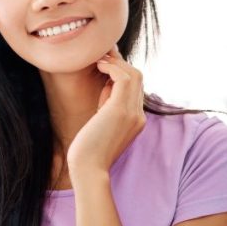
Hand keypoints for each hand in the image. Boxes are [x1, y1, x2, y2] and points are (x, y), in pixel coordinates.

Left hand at [66, 45, 146, 174]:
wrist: (88, 169)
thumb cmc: (88, 149)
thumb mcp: (102, 123)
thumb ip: (108, 106)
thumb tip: (107, 86)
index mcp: (136, 120)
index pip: (135, 89)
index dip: (121, 73)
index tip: (104, 66)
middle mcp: (138, 115)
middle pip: (138, 78)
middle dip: (120, 64)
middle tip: (102, 56)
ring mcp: (132, 113)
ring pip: (134, 75)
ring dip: (116, 63)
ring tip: (99, 60)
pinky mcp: (120, 110)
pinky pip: (123, 78)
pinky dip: (112, 68)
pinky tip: (99, 66)